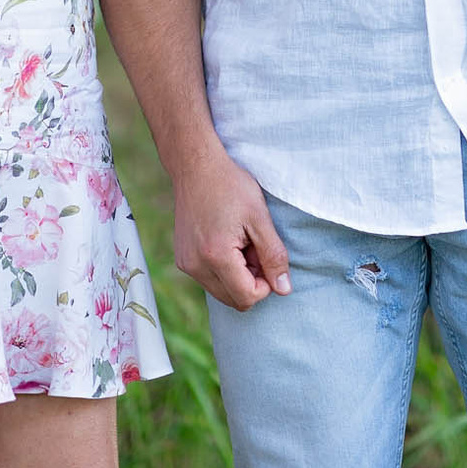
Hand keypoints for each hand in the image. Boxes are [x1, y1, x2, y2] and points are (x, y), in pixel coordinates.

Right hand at [172, 146, 290, 309]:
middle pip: (234, 300)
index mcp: (216, 257)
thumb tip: (284, 290)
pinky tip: (225, 240)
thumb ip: (274, 256)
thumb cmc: (230, 186)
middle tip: (253, 247)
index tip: (266, 256)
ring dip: (237, 276)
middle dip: (251, 281)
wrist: (196, 167)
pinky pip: (209, 279)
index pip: (247, 298)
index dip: (265, 284)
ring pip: (221, 292)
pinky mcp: (182, 259)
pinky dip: (223, 269)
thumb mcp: (260, 217)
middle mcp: (195, 266)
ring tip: (240, 242)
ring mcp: (185, 264)